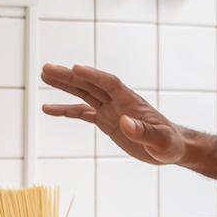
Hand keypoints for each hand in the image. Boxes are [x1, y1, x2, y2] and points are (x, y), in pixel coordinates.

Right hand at [41, 64, 186, 164]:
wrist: (171, 148)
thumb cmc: (169, 144)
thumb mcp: (160, 141)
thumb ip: (144, 132)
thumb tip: (126, 123)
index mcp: (132, 103)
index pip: (111, 84)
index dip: (94, 76)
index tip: (76, 68)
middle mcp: (119, 103)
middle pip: (92, 85)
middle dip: (70, 77)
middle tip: (47, 69)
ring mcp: (111, 110)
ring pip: (84, 94)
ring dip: (65, 86)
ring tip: (45, 77)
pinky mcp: (107, 121)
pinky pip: (82, 113)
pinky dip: (66, 110)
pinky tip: (48, 108)